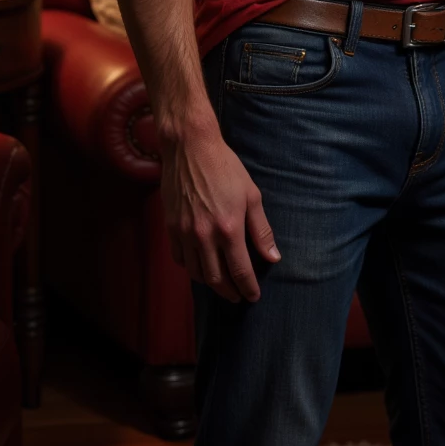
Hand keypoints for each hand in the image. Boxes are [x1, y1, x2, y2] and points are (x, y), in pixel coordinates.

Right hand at [160, 121, 279, 302]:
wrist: (190, 148)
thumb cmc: (225, 168)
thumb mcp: (251, 195)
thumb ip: (261, 230)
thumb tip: (273, 257)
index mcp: (229, 229)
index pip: (240, 271)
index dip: (248, 288)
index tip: (253, 296)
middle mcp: (205, 236)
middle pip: (216, 279)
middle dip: (229, 292)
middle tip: (238, 297)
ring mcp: (185, 233)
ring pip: (196, 273)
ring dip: (210, 284)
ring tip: (221, 284)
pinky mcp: (171, 227)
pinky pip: (180, 259)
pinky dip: (191, 268)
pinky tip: (200, 266)